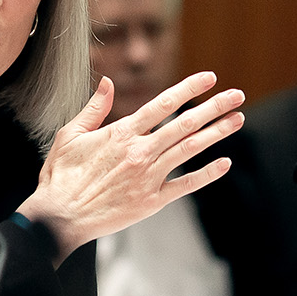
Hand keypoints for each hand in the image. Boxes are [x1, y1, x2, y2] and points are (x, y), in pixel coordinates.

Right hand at [17, 73, 243, 256]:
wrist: (58, 218)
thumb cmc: (61, 176)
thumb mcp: (70, 135)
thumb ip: (94, 108)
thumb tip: (107, 82)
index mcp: (121, 133)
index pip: (163, 104)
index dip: (189, 89)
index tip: (210, 78)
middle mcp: (140, 152)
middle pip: (185, 124)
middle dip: (214, 107)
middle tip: (237, 95)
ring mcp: (148, 177)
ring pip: (189, 150)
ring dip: (216, 133)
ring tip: (237, 120)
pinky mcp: (151, 202)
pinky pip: (185, 186)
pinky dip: (206, 174)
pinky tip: (224, 164)